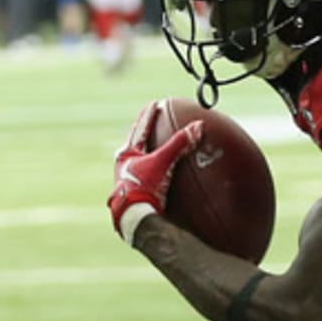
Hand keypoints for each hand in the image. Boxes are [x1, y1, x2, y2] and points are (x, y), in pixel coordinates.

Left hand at [108, 107, 202, 244]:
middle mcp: (123, 166)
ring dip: (143, 153)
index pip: (140, 129)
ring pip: (135, 161)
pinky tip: (153, 178)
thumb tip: (198, 126)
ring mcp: (126, 182)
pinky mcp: (133, 196)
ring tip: (150, 148)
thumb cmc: (144, 188)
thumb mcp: (163, 162)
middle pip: (134, 143)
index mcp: (127, 155)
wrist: (134, 217)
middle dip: (142, 132)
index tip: (155, 104)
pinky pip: (142, 178)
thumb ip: (179, 144)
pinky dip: (148, 172)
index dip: (149, 115)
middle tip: (149, 121)